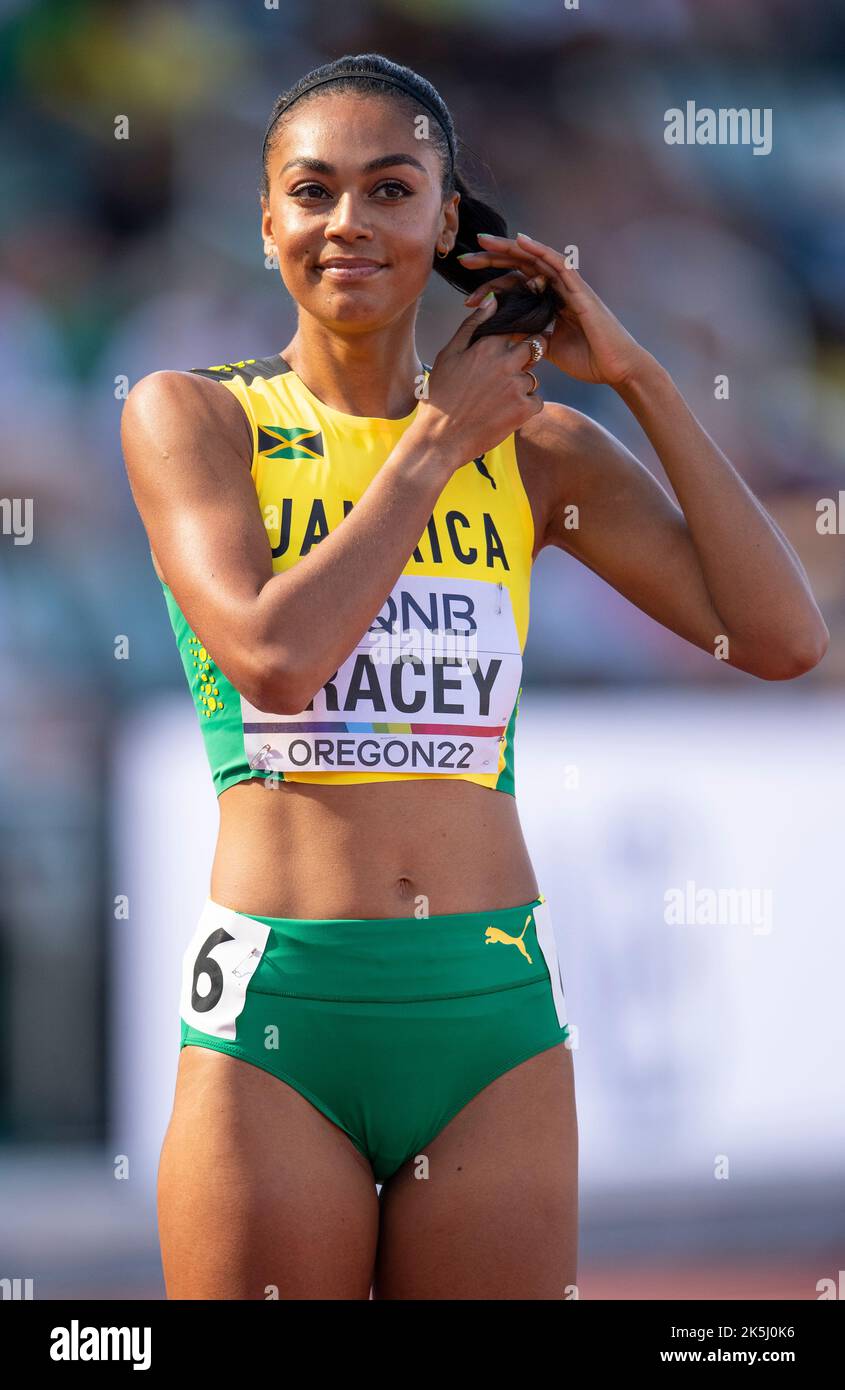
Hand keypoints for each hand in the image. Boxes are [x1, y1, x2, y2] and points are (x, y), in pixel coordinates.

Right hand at [413, 290, 544, 463]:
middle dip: (530, 354)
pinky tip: (502, 414)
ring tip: (497, 400)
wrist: (440, 439)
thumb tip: (492, 300)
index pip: (517, 326)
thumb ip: (471, 326)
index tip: (517, 341)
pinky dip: (524, 407)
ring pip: (533, 377)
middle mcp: (505, 362)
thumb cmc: (440, 397)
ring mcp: (517, 386)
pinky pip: (536, 401)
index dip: (519, 333)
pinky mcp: (524, 409)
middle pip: (535, 346)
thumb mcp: (449, 355)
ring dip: (522, 385)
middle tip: (511, 371)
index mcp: (487, 346)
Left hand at [460, 231, 651, 388]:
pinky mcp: (580, 289)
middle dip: (491, 261)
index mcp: (548, 301)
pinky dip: (540, 250)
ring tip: (483, 241)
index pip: (515, 285)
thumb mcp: (548, 348)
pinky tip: (521, 241)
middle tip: (463, 260)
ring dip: (508, 248)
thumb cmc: (588, 359)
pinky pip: (558, 264)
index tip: (466, 296)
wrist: (616, 368)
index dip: (490, 285)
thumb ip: (530, 337)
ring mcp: (569, 285)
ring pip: (534, 259)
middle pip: (520, 266)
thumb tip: (507, 338)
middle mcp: (557, 288)